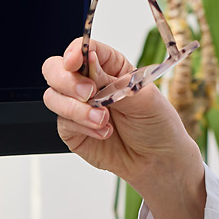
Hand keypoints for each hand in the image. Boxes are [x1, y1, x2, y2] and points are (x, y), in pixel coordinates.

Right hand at [43, 38, 207, 218]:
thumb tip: (87, 55)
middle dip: (66, 80)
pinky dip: (77, 125)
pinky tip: (100, 131)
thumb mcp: (143, 95)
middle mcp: (89, 88)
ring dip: (75, 107)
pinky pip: (58, 124)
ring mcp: (78, 112)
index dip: (73, 52)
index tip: (78, 58)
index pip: (79, 50)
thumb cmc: (163, 129)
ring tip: (104, 120)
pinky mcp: (74, 137)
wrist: (167, 169)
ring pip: (52, 98)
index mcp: (108, 69)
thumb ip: (112, 75)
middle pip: (53, 71)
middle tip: (88, 92)